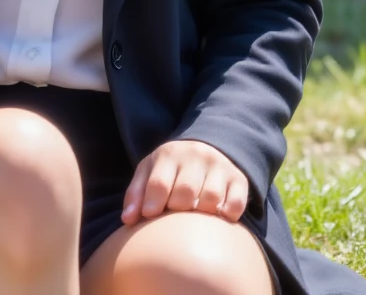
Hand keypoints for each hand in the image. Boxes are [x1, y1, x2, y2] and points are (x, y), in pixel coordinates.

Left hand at [121, 139, 248, 225]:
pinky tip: (216, 216)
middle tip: (174, 215)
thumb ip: (136, 194)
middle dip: (177, 209)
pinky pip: (236, 204)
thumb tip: (127, 220)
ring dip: (201, 214)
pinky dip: (227, 215)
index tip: (150, 216)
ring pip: (211, 199)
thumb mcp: (149, 171)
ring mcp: (219, 167)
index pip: (160, 182)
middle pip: (185, 192)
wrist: (207, 145)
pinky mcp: (238, 179)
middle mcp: (196, 156)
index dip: (153, 204)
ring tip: (194, 217)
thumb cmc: (171, 168)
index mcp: (170, 154)